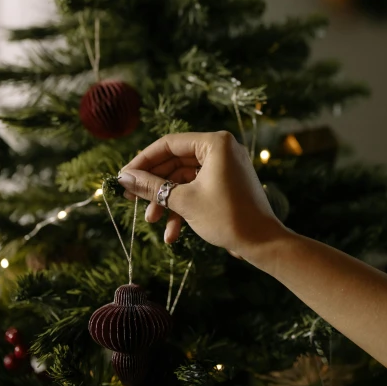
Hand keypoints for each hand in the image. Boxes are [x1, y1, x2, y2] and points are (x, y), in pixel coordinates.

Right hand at [118, 131, 286, 259]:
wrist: (263, 242)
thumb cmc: (226, 217)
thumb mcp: (183, 201)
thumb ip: (151, 187)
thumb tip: (123, 177)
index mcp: (214, 143)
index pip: (168, 144)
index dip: (142, 161)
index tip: (123, 178)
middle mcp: (221, 149)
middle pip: (175, 162)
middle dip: (154, 186)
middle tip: (131, 200)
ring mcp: (225, 166)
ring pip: (184, 179)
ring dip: (167, 201)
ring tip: (152, 222)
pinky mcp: (226, 183)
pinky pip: (197, 188)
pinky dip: (183, 207)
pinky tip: (172, 234)